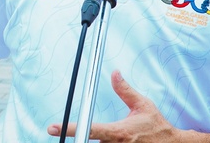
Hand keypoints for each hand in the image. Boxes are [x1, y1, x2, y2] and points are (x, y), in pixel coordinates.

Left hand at [47, 71, 181, 141]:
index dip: (70, 129)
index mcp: (118, 132)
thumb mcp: (142, 105)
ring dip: (90, 142)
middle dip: (78, 138)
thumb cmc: (156, 126)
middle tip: (65, 131)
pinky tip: (102, 141)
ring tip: (91, 136)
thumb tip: (114, 73)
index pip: (89, 129)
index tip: (53, 127)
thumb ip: (125, 90)